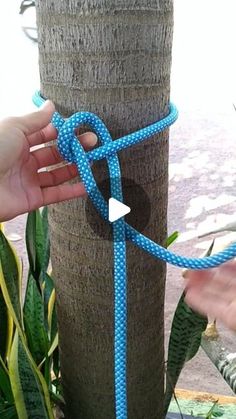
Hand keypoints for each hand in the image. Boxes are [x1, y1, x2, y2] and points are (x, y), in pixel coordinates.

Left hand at [0, 101, 96, 221]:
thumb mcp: (14, 128)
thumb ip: (36, 119)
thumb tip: (51, 105)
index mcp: (18, 141)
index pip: (45, 135)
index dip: (62, 132)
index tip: (79, 128)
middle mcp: (24, 160)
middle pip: (54, 154)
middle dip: (73, 148)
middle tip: (93, 143)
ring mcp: (28, 180)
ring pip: (57, 174)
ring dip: (75, 168)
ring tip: (93, 161)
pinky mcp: (32, 199)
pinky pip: (55, 194)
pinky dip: (71, 191)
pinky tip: (87, 185)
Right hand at [184, 260, 235, 330]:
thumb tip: (229, 256)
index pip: (233, 270)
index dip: (221, 262)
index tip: (209, 258)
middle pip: (223, 281)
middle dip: (207, 273)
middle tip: (192, 267)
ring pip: (216, 294)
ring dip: (200, 287)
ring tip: (186, 279)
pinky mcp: (230, 319)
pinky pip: (213, 309)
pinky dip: (200, 302)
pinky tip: (189, 295)